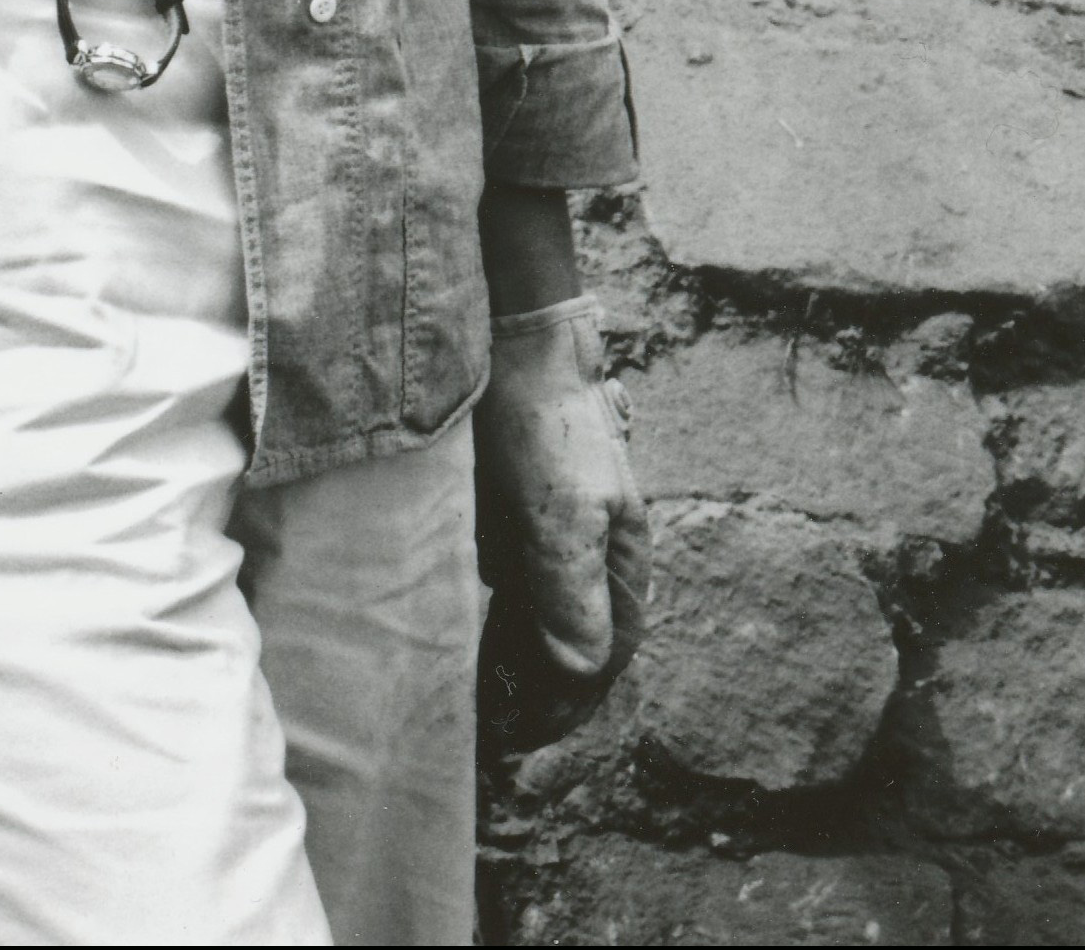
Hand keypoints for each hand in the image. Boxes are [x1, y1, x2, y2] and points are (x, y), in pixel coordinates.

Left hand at [473, 297, 647, 753]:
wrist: (510, 348)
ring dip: (515, 673)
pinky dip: (494, 635)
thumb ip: (571, 590)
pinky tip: (466, 656)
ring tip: (479, 711)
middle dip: (540, 698)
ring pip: (539, 630)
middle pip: (573, 649)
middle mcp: (590, 557)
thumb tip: (580, 665)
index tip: (526, 735)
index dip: (569, 701)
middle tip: (495, 738)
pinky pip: (509, 599)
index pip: (604, 653)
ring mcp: (549, 542)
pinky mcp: (511, 526)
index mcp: (618, 559)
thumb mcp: (562, 511)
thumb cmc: (546, 425)